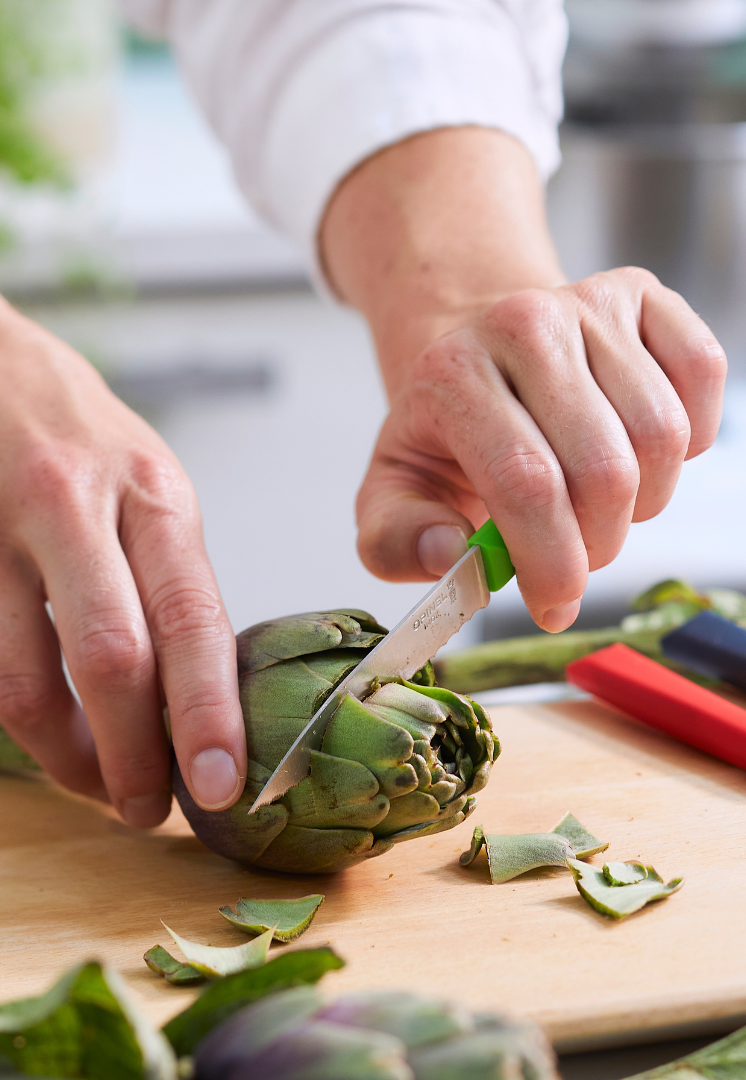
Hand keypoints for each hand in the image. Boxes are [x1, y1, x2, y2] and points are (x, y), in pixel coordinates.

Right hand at [0, 298, 245, 824]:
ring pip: (24, 677)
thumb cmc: (82, 435)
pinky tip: (43, 737)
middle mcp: (77, 508)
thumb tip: (198, 689)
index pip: (194, 620)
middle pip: (111, 658)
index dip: (207, 712)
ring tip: (95, 788)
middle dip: (134, 754)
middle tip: (150, 810)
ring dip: (64, 754)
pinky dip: (14, 714)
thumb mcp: (150, 485)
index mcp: (155, 497)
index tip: (222, 784)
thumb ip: (169, 577)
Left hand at [322, 128, 725, 630]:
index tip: (555, 606)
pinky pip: (703, 374)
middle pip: (605, 468)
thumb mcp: (397, 494)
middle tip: (578, 555)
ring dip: (646, 500)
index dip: (554, 562)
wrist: (488, 360)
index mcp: (451, 375)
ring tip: (605, 505)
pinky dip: (691, 437)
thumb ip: (400, 539)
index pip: (526, 483)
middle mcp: (523, 322)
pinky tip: (645, 452)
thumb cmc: (450, 439)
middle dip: (601, 543)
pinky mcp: (644, 294)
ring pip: (662, 434)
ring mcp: (589, 301)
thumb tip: (451, 551)